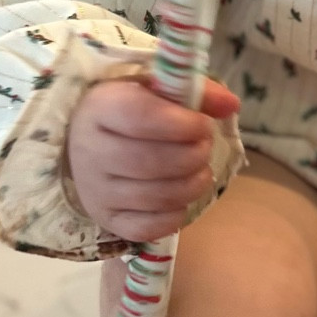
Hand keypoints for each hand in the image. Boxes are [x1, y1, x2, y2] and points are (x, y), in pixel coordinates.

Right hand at [67, 76, 239, 241]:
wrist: (86, 146)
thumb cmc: (128, 111)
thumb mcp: (154, 88)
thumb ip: (194, 91)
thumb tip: (230, 104)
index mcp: (100, 108)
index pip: (139, 118)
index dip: (182, 124)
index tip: (204, 125)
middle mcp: (90, 151)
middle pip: (149, 161)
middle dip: (192, 156)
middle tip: (205, 147)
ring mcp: (95, 190)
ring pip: (153, 197)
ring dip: (191, 185)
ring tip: (201, 171)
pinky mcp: (106, 219)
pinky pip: (146, 228)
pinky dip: (174, 216)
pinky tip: (181, 198)